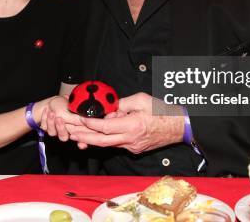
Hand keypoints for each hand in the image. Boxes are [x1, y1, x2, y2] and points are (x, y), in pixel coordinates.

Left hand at [40, 96, 83, 141]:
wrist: (51, 101)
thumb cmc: (64, 103)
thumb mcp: (74, 108)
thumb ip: (80, 119)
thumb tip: (90, 124)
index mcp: (75, 128)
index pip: (80, 138)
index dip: (81, 142)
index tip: (78, 141)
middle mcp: (65, 131)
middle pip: (64, 137)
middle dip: (60, 128)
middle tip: (59, 118)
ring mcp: (55, 130)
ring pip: (52, 133)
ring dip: (51, 122)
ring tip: (51, 112)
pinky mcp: (47, 128)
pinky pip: (44, 127)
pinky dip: (44, 117)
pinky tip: (46, 110)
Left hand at [67, 92, 184, 153]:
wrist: (179, 126)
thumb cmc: (162, 111)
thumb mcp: (141, 100)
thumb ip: (123, 103)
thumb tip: (109, 108)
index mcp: (132, 126)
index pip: (105, 127)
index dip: (90, 124)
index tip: (79, 118)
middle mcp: (130, 140)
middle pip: (102, 141)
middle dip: (84, 137)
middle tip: (70, 133)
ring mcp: (132, 147)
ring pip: (107, 145)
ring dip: (91, 140)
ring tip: (76, 135)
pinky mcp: (135, 149)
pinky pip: (116, 145)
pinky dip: (105, 140)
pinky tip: (95, 136)